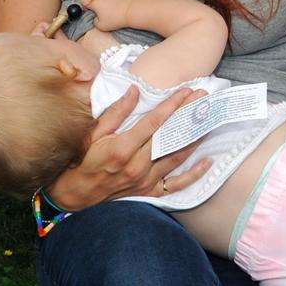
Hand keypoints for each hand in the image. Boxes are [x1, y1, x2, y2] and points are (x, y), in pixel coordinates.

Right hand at [47, 85, 211, 209]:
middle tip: (204, 99)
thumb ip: (115, 113)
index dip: (172, 105)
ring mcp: (145, 180)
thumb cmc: (82, 160)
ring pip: (177, 157)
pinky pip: (176, 185)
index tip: (186, 91)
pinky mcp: (148, 192)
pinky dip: (193, 175)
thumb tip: (134, 91)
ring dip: (194, 137)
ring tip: (209, 120)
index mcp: (122, 148)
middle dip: (188, 115)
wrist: (76, 194)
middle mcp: (137, 165)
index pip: (154, 122)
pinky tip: (208, 162)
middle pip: (169, 136)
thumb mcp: (93, 134)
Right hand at [80, 0, 137, 31]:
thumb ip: (95, 21)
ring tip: (115, 4)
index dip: (86, 4)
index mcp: (94, 2)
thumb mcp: (102, 26)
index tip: (91, 8)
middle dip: (98, 1)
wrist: (132, 10)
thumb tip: (96, 18)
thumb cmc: (117, 19)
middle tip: (106, 9)